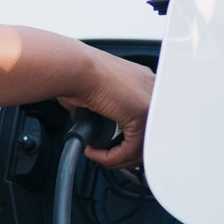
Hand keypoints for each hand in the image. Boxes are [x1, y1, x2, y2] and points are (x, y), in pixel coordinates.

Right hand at [58, 49, 153, 170]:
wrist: (72, 66)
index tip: (110, 145)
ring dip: (115, 157)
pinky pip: (129, 150)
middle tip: (104, 155)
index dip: (128, 138)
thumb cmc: (75, 72)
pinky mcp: (141, 114)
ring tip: (95, 152)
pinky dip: (110, 157)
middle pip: (149, 135)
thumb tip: (91, 128)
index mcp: (142, 81)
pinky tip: (94, 151)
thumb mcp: (94, 94)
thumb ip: (101, 112)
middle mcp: (151, 88)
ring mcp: (150, 101)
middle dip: (125, 153)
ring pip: (140, 147)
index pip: (146, 120)